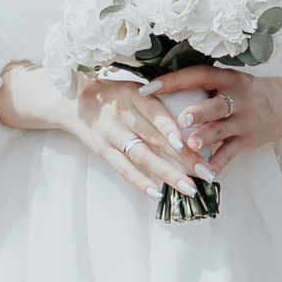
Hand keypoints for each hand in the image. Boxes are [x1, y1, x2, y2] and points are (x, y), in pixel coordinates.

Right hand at [0, 61, 209, 203]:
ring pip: (142, 157)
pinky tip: (157, 193)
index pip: (156, 112)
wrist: (74, 102)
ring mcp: (111, 134)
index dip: (173, 128)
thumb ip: (159, 102)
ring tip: (190, 188)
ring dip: (168, 174)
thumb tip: (196, 118)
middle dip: (184, 157)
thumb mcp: (135, 88)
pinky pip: (123, 169)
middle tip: (207, 172)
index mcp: (134, 95)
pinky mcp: (102, 151)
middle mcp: (122, 115)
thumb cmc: (115, 95)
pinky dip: (140, 182)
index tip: (195, 143)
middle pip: (156, 138)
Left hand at [148, 64, 281, 178]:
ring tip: (191, 145)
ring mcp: (244, 121)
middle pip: (216, 104)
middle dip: (198, 112)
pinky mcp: (248, 140)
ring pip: (222, 130)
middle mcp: (237, 98)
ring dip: (206, 138)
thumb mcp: (232, 80)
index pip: (198, 75)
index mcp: (228, 79)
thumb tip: (162, 87)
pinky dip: (218, 165)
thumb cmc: (251, 92)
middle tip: (181, 119)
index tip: (148, 87)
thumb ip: (204, 85)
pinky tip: (204, 175)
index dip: (173, 80)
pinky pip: (230, 154)